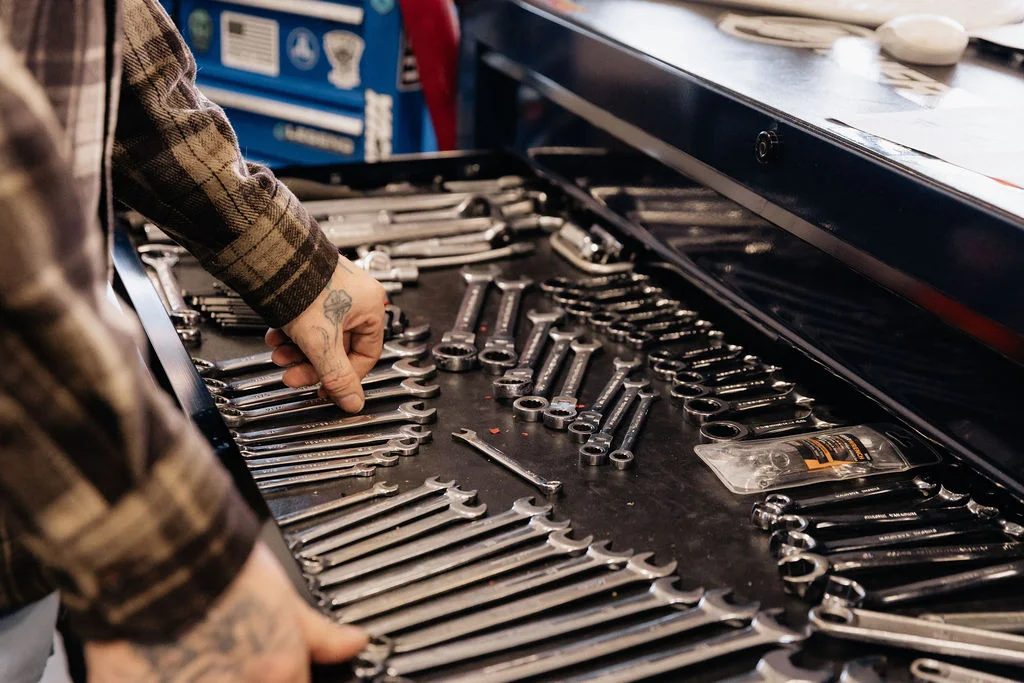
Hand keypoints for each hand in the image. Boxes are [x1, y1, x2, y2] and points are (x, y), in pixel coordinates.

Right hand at [84, 542, 366, 681]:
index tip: (264, 665)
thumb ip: (321, 633)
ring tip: (190, 651)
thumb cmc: (220, 567)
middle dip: (239, 673)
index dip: (283, 675)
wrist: (162, 552)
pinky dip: (162, 674)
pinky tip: (160, 657)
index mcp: (280, 672)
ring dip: (205, 674)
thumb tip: (356, 643)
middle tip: (220, 652)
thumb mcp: (284, 596)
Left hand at [266, 258, 386, 411]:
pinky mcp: (312, 289)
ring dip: (298, 350)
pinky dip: (292, 333)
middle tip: (294, 374)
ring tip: (280, 356)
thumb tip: (352, 402)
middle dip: (311, 363)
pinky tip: (277, 338)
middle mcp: (356, 298)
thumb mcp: (322, 343)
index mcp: (371, 307)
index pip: (367, 355)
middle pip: (338, 347)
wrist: (274, 259)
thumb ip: (337, 376)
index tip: (326, 388)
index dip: (345, 376)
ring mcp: (334, 292)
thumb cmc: (304, 288)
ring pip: (320, 335)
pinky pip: (307, 320)